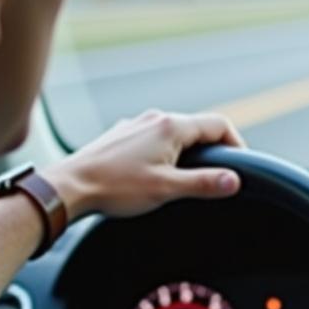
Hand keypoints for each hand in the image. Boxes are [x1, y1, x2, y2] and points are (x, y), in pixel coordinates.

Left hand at [43, 109, 245, 221]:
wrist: (68, 187)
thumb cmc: (114, 187)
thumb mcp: (167, 189)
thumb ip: (204, 183)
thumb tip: (234, 180)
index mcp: (170, 127)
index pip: (218, 125)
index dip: (236, 144)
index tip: (239, 166)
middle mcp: (154, 119)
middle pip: (197, 128)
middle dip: (212, 150)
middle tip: (216, 176)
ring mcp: (135, 125)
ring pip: (174, 134)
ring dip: (187, 152)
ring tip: (184, 179)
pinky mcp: (121, 136)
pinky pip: (153, 139)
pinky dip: (164, 153)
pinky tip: (153, 175)